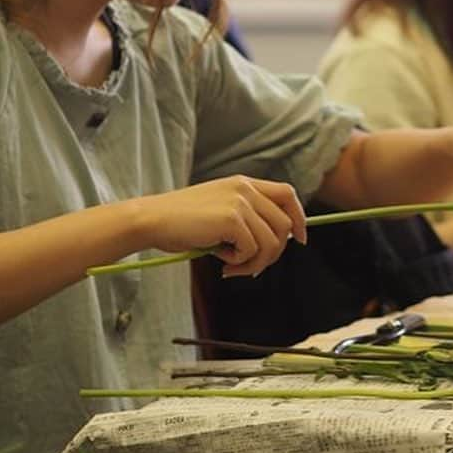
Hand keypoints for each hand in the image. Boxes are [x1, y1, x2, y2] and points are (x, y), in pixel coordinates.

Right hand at [137, 176, 306, 277]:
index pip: (287, 194)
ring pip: (271, 241)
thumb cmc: (181, 223)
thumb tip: (273, 245)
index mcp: (244, 183)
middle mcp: (246, 189)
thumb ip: (246, 219)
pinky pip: (251, 250)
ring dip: (254, 263)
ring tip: (230, 266)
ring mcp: (240, 202)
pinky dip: (238, 262)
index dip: (299, 218)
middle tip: (250, 268)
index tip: (300, 239)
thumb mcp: (220, 211)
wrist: (152, 220)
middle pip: (285, 224)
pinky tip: (218, 259)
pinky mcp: (232, 219)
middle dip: (274, 253)